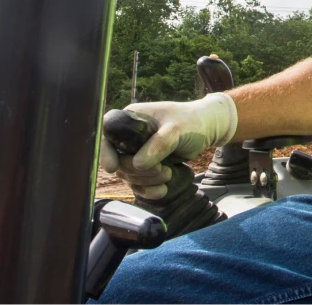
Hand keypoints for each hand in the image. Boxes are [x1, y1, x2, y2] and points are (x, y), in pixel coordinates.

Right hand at [98, 93, 236, 198]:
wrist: (206, 129)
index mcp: (130, 120)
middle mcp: (130, 137)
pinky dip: (149, 190)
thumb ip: (158, 144)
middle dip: (138, 171)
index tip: (113, 167)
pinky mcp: (147, 167)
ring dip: (146, 181)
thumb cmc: (191, 122)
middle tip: (163, 171)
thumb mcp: (176, 129)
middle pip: (119, 161)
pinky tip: (162, 191)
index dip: (105, 152)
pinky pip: (140, 183)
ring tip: (168, 175)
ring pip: (129, 175)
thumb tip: (137, 164)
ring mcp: (137, 153)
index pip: (107, 136)